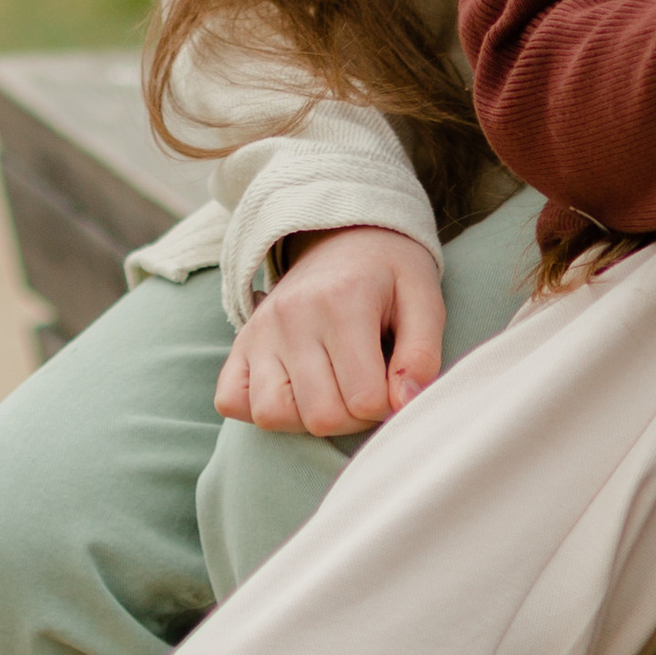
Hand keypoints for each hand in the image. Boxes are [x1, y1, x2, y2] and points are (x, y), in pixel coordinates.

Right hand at [215, 226, 444, 435]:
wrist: (343, 236)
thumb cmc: (388, 274)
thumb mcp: (424, 299)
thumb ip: (422, 354)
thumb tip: (404, 404)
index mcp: (342, 301)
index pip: (364, 399)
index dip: (389, 404)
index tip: (394, 382)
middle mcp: (292, 315)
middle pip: (320, 416)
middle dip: (353, 417)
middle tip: (366, 387)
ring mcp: (261, 329)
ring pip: (273, 415)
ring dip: (307, 418)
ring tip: (332, 390)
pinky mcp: (242, 341)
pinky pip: (232, 400)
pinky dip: (259, 408)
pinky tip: (293, 390)